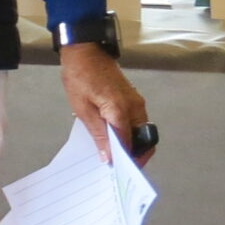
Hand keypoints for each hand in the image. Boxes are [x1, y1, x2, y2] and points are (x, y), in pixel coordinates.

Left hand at [59, 43, 151, 164]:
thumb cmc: (80, 78)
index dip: (124, 161)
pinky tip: (113, 139)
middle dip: (134, 156)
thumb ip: (99, 135)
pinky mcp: (133, 99)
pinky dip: (129, 134)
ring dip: (131, 145)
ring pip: (141, 132)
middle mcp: (135, 108)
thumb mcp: (83, 109)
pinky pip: (136, 122)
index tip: (116, 172)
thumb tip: (109, 158)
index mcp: (121, 111)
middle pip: (144, 140)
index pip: (130, 145)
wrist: (85, 52)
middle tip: (117, 166)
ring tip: (113, 155)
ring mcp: (137, 103)